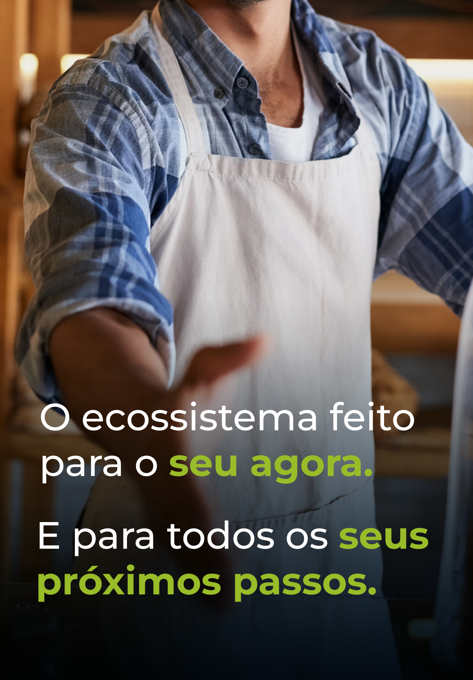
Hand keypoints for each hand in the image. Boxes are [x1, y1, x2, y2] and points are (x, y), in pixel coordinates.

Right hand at [50, 309, 267, 598]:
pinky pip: (173, 541)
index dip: (195, 510)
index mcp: (169, 442)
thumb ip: (230, 356)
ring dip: (194, 571)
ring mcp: (155, 495)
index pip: (183, 480)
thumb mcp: (202, 368)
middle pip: (177, 520)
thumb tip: (266, 340)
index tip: (210, 533)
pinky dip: (188, 568)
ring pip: (173, 537)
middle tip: (224, 595)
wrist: (129, 414)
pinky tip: (210, 597)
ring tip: (221, 605)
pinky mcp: (160, 510)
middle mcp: (158, 474)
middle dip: (196, 555)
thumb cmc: (178, 393)